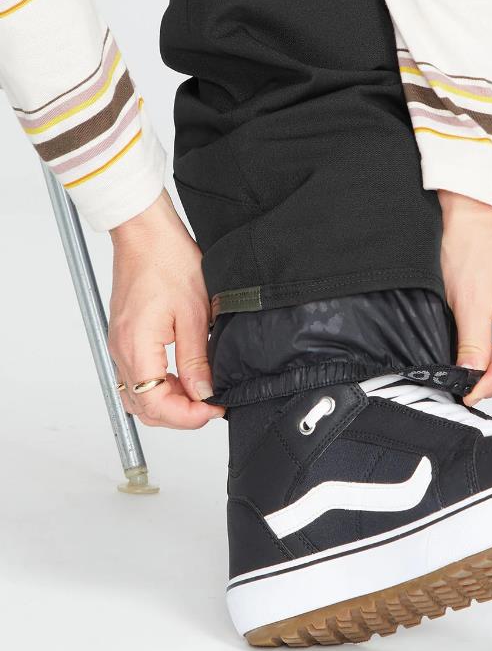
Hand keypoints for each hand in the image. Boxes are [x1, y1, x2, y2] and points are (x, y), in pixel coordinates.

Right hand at [108, 190, 224, 428]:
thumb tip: (203, 394)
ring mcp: (120, 346)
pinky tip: (183, 378)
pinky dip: (160, 387)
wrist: (146, 234)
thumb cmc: (168, 261)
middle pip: (144, 407)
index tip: (213, 409)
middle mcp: (121, 351)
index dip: (187, 417)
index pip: (156, 404)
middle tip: (211, 405)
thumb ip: (196, 360)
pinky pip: (137, 378)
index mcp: (137, 346)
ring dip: (169, 403)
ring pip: (139, 396)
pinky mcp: (125, 339)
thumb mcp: (195, 314)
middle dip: (180, 415)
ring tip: (199, 392)